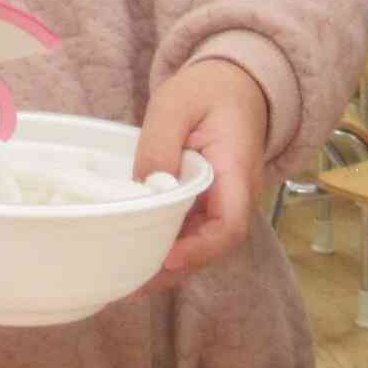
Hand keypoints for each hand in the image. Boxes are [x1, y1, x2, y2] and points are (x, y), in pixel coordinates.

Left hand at [136, 58, 273, 281]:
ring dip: (170, 263)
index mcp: (236, 170)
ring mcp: (225, 201)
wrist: (237, 84)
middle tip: (131, 284)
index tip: (167, 258)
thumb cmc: (208, 90)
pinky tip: (139, 253)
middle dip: (176, 268)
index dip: (200, 249)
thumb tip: (147, 189)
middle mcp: (238, 195)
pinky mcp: (211, 201)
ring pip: (203, 244)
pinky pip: (194, 231)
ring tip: (128, 278)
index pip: (230, 225)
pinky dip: (170, 245)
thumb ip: (160, 144)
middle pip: (214, 246)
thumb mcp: (175, 104)